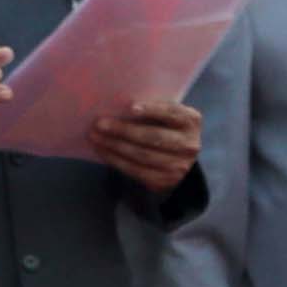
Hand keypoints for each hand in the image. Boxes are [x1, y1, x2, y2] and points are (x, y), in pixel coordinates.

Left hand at [87, 99, 201, 194]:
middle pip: (153, 137)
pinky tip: (103, 151)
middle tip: (100, 124)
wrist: (178, 159)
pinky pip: (136, 171)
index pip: (171, 113)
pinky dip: (116, 160)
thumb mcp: (166, 115)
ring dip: (114, 146)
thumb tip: (117, 105)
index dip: (152, 110)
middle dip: (124, 130)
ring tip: (95, 137)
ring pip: (142, 155)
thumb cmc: (164, 127)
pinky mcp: (165, 181)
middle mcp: (189, 144)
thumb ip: (151, 108)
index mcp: (190, 121)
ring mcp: (179, 166)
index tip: (131, 107)